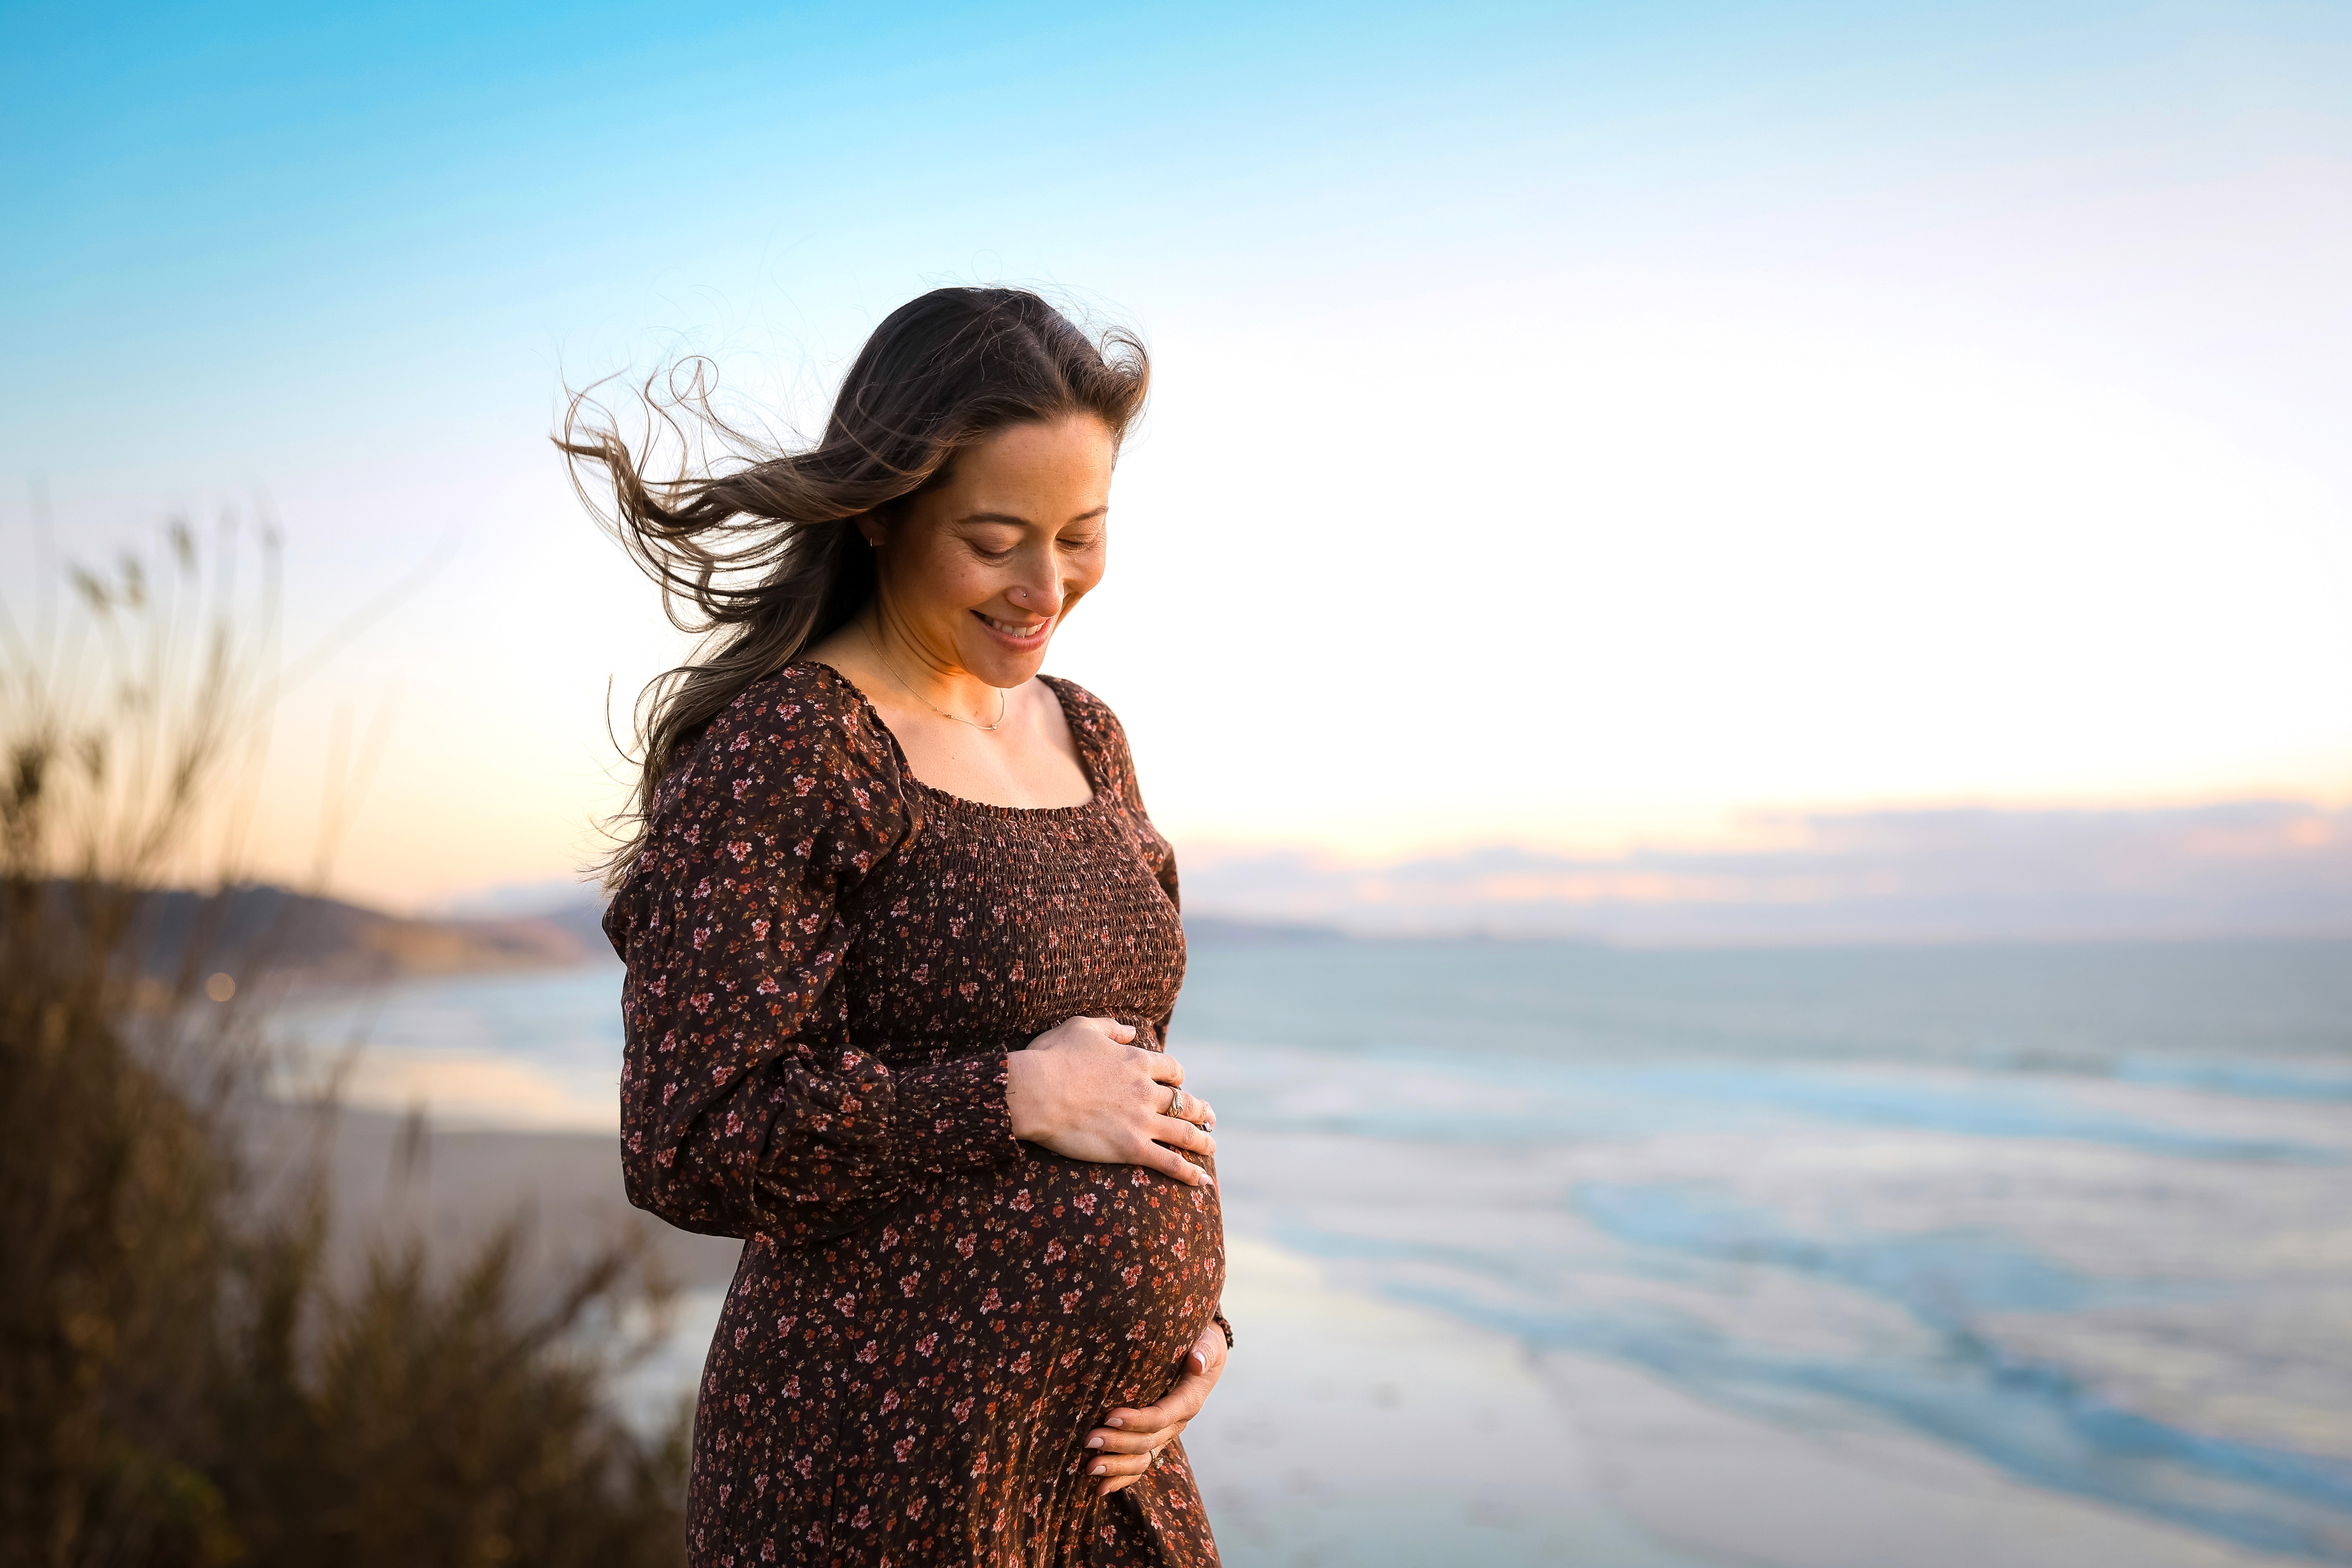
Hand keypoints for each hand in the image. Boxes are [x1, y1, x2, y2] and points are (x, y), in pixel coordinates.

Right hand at [1004, 1016, 1215, 1187]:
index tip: (1180, 1084)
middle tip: (1210, 1118)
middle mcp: (1146, 1091)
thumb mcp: (1082, 1027)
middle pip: (1184, 1102)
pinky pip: (1169, 1162)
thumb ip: (1111, 1028)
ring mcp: (1142, 1121)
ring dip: (1202, 1141)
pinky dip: (1189, 1172)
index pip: (1171, 1069)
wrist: (1036, 1092)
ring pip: (1184, 1132)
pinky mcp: (1131, 1148)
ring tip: (1211, 1147)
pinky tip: (1202, 1181)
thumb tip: (1132, 1029)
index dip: (1178, 1077)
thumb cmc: (1052, 1057)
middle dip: (1200, 1110)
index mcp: (1136, 1061)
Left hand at [1081, 1321, 1227, 1495]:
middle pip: (1147, 1442)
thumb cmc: (1201, 1342)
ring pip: (1143, 1460)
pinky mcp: (1155, 1439)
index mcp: (1188, 1401)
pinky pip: (1140, 1465)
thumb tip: (1196, 1361)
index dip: (1136, 1420)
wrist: (1203, 1352)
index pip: (1160, 1416)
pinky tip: (1100, 1489)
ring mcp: (1165, 1435)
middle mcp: (1177, 1423)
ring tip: (1089, 1468)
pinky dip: (1121, 1478)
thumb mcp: (1208, 1341)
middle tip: (1088, 1439)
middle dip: (1117, 1444)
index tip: (1109, 1415)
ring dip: (1116, 1467)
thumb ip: (1204, 1350)